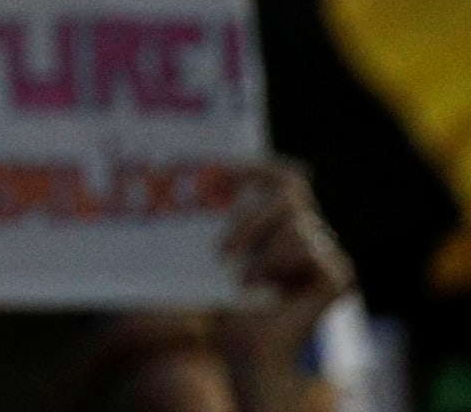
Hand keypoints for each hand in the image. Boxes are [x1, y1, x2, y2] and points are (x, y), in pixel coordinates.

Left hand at [218, 160, 352, 411]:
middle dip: (254, 212)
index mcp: (280, 220)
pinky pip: (312, 252)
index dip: (259, 166)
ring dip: (261, 251)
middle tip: (223, 245)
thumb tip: (176, 178)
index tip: (223, 167)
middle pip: (291, 190)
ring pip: (297, 225)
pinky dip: (281, 267)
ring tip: (242, 279)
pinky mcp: (338, 275)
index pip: (284, 177)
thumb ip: (210, 216)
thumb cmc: (224, 300)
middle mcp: (308, 230)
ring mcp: (326, 252)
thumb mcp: (212, 250)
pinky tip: (265, 288)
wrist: (246, 348)